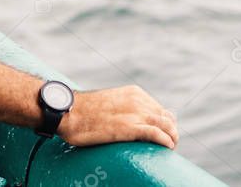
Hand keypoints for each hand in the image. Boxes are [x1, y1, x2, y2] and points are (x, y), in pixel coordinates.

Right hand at [56, 85, 178, 148]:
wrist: (68, 112)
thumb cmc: (84, 110)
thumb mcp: (109, 102)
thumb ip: (121, 107)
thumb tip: (125, 119)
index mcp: (134, 93)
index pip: (160, 109)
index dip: (166, 123)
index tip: (164, 134)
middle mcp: (137, 101)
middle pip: (167, 117)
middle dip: (171, 131)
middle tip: (168, 143)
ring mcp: (134, 113)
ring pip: (166, 125)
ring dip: (172, 137)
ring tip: (170, 147)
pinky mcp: (129, 128)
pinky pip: (156, 134)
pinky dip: (165, 141)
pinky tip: (167, 147)